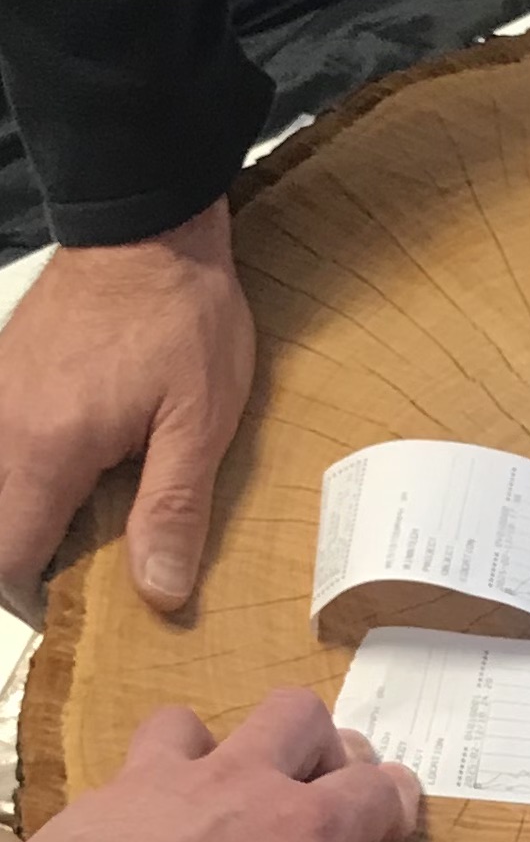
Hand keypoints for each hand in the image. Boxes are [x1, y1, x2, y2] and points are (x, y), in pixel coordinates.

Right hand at [0, 197, 254, 622]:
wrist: (150, 227)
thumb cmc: (182, 319)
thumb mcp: (199, 424)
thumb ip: (172, 510)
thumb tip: (159, 592)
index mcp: (43, 449)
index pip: (6, 558)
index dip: (37, 599)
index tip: (81, 614)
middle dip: (32, 563)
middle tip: (97, 578)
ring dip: (31, 518)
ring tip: (97, 529)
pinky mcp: (5, 376)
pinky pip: (2, 447)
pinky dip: (29, 477)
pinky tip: (85, 478)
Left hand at [0, 689, 454, 841]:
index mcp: (312, 836)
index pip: (380, 788)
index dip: (395, 804)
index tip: (392, 834)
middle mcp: (252, 787)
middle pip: (306, 719)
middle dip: (323, 747)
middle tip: (321, 798)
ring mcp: (177, 780)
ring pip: (221, 720)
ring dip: (234, 746)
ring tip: (232, 793)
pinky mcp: (111, 793)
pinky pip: (142, 751)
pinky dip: (156, 772)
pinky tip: (151, 815)